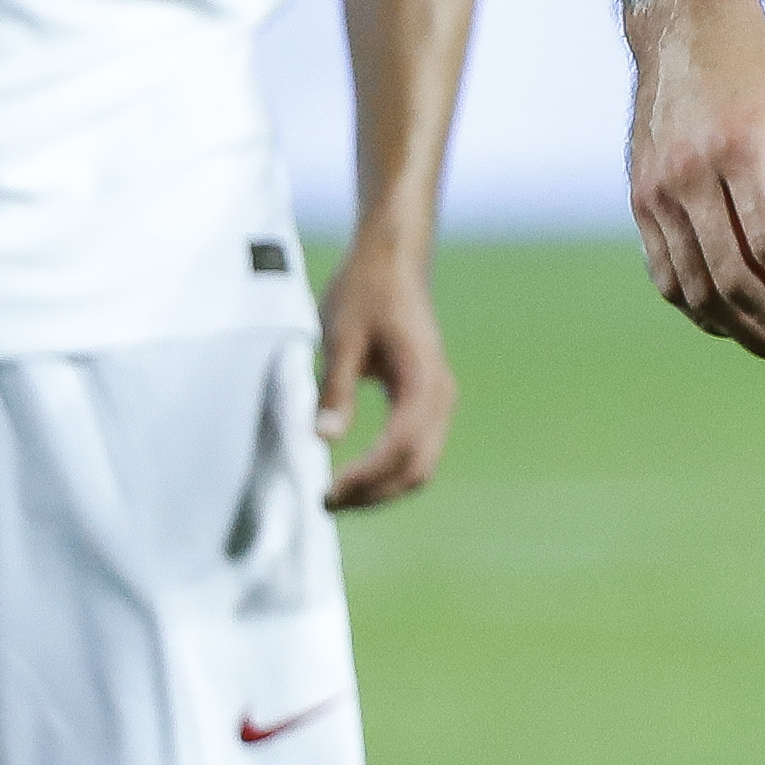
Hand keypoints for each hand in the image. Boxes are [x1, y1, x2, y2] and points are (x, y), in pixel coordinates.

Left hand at [313, 233, 458, 508]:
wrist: (392, 261)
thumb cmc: (365, 292)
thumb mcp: (342, 336)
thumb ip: (336, 389)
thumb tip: (325, 440)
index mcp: (423, 376)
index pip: (400, 444)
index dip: (366, 475)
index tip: (327, 491)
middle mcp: (440, 393)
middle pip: (418, 466)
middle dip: (374, 494)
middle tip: (327, 504)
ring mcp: (438, 398)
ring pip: (421, 464)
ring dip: (383, 489)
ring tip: (339, 496)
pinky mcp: (427, 400)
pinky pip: (418, 451)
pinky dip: (390, 472)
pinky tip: (358, 476)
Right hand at [626, 0, 764, 365]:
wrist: (685, 31)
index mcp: (739, 152)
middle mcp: (688, 179)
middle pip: (736, 281)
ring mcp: (657, 196)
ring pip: (699, 291)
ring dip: (749, 333)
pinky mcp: (641, 205)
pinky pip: (669, 279)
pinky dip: (707, 313)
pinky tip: (744, 326)